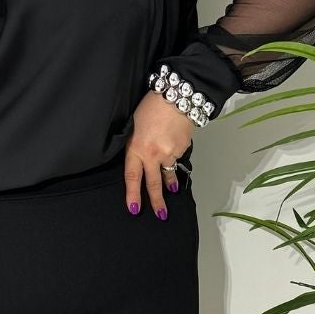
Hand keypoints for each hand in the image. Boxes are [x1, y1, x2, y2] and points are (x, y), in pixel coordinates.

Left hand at [124, 90, 193, 218]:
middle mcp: (153, 154)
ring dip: (169, 183)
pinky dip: (175, 157)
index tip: (134, 208)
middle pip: (153, 184)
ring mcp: (169, 153)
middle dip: (156, 202)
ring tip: (171, 190)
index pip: (132, 177)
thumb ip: (134, 145)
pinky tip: (174, 146)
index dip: (132, 194)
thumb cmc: (151, 107)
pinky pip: (177, 158)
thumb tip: (139, 160)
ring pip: (168, 174)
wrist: (177, 97)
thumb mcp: (134, 126)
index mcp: (136, 148)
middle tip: (160, 215)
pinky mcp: (182, 149)